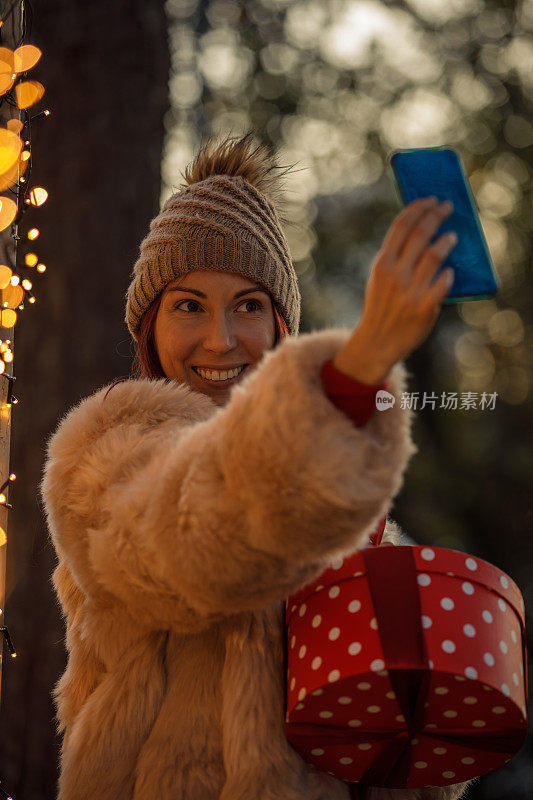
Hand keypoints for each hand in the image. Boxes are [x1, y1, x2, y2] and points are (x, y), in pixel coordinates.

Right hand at [333, 197, 456, 384]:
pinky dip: (448, 274)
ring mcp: (410, 291)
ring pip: (435, 255)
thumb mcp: (378, 279)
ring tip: (453, 236)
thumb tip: (421, 230)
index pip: (401, 226)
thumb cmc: (381, 307)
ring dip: (447, 241)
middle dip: (437, 215)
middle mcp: (395, 275)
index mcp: (382, 265)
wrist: (376, 342)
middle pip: (420, 234)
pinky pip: (443, 283)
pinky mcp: (424, 308)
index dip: (418, 208)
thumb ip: (394, 257)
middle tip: (447, 207)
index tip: (430, 199)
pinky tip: (450, 271)